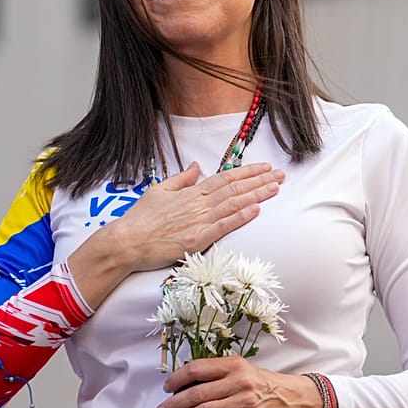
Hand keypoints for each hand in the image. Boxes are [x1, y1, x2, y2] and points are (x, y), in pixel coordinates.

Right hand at [68, 162, 284, 307]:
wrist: (126, 241)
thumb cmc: (139, 219)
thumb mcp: (158, 190)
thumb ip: (181, 179)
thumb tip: (197, 166)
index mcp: (191, 192)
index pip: (225, 178)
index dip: (247, 172)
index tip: (265, 168)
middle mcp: (198, 204)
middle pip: (235, 189)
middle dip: (260, 181)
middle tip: (281, 176)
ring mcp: (199, 221)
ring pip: (233, 204)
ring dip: (257, 196)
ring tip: (276, 188)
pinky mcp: (197, 239)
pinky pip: (223, 226)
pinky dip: (241, 217)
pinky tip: (256, 210)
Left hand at [153, 356, 321, 407]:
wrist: (293, 398)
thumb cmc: (262, 383)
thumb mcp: (242, 370)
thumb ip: (217, 374)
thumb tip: (185, 383)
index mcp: (234, 364)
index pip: (197, 369)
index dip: (177, 378)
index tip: (166, 388)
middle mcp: (238, 381)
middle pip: (197, 393)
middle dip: (174, 403)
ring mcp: (245, 402)